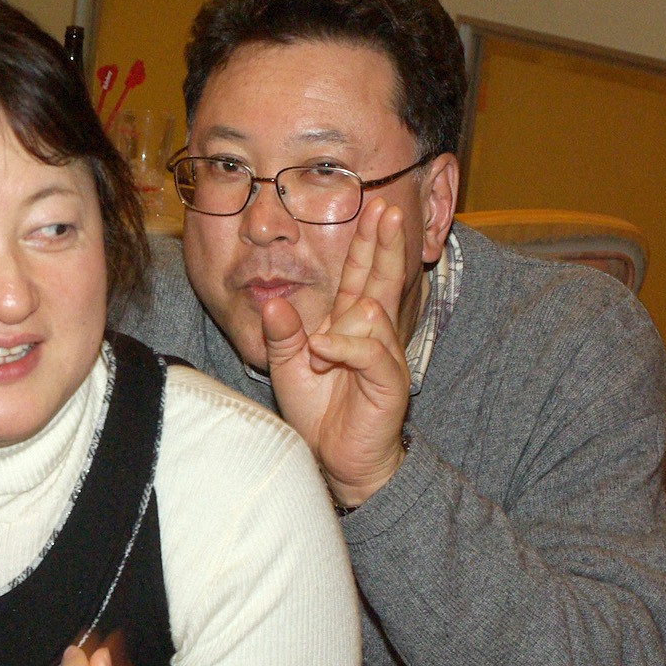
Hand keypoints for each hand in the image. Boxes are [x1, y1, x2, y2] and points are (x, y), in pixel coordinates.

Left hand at [261, 196, 412, 506]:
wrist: (335, 457)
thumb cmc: (317, 410)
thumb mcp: (288, 366)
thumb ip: (282, 334)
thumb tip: (275, 305)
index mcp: (347, 323)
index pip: (359, 274)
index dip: (367, 242)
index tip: (373, 208)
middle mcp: (370, 333)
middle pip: (381, 279)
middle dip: (385, 244)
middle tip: (390, 208)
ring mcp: (382, 355)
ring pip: (373, 313)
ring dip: (342, 325)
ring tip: (319, 349)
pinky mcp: (388, 381)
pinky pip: (371, 352)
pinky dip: (347, 348)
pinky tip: (328, 351)